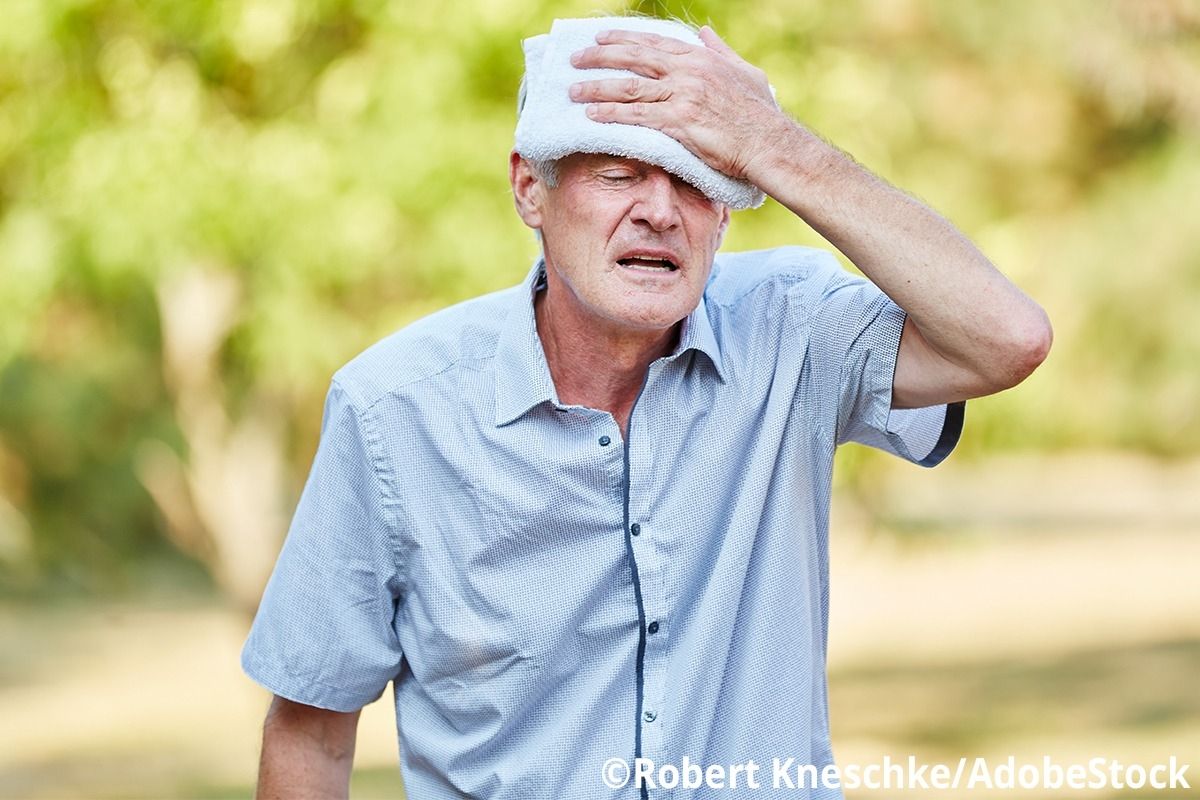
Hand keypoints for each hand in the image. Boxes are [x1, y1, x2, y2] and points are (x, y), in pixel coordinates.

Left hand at [569, 26, 786, 182]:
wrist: (769, 143)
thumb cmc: (761, 114)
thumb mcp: (745, 71)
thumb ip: (721, 51)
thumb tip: (705, 32)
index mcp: (700, 58)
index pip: (653, 43)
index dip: (624, 39)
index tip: (601, 38)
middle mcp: (687, 72)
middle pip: (634, 58)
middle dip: (600, 57)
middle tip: (575, 59)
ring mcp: (682, 96)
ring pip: (629, 87)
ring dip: (597, 88)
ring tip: (573, 91)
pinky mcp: (679, 122)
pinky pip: (637, 116)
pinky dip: (612, 115)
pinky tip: (592, 117)